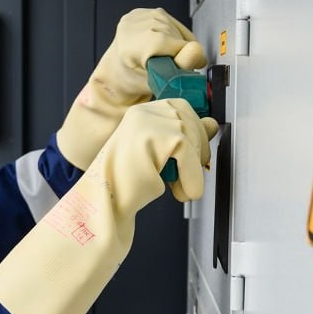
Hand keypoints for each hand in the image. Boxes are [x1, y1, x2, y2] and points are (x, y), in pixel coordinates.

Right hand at [0, 99, 217, 313]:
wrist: (100, 205)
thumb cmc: (122, 186)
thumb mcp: (157, 155)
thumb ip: (183, 137)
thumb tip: (212, 124)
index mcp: (141, 112)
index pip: (183, 108)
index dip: (193, 134)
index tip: (189, 159)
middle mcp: (143, 112)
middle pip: (192, 120)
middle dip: (197, 152)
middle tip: (184, 177)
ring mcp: (148, 123)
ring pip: (194, 139)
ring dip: (193, 170)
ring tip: (178, 188)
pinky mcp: (157, 139)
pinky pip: (190, 155)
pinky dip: (191, 179)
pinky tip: (180, 193)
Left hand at [56, 8, 206, 170]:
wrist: (116, 72)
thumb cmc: (131, 81)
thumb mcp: (157, 81)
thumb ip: (179, 67)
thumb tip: (197, 52)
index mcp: (131, 44)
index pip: (173, 44)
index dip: (183, 58)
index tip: (178, 69)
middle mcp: (134, 25)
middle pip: (177, 37)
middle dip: (179, 53)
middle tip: (165, 67)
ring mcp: (139, 15)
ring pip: (178, 30)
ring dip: (177, 45)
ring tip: (161, 57)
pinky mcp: (146, 11)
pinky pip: (174, 23)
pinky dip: (174, 36)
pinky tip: (161, 46)